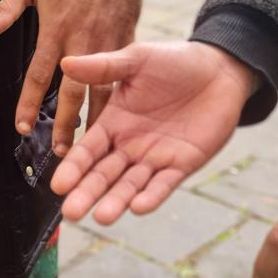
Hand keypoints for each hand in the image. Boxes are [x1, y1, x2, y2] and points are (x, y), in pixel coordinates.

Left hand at [0, 0, 144, 153]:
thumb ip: (5, 9)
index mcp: (56, 28)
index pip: (39, 74)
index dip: (29, 102)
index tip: (21, 128)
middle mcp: (83, 40)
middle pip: (73, 91)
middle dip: (66, 124)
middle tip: (60, 152)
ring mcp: (109, 42)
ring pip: (102, 90)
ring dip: (95, 120)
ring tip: (90, 147)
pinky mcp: (129, 41)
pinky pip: (123, 77)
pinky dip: (119, 99)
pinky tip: (117, 121)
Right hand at [51, 41, 256, 223]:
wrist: (219, 70)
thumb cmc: (175, 62)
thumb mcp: (136, 60)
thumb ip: (103, 67)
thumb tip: (66, 63)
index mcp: (113, 123)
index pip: (87, 151)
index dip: (73, 168)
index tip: (58, 185)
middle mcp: (128, 146)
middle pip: (103, 175)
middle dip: (87, 193)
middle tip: (71, 213)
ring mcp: (154, 158)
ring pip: (130, 186)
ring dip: (116, 201)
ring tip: (102, 217)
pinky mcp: (181, 165)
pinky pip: (164, 184)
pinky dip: (152, 196)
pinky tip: (138, 207)